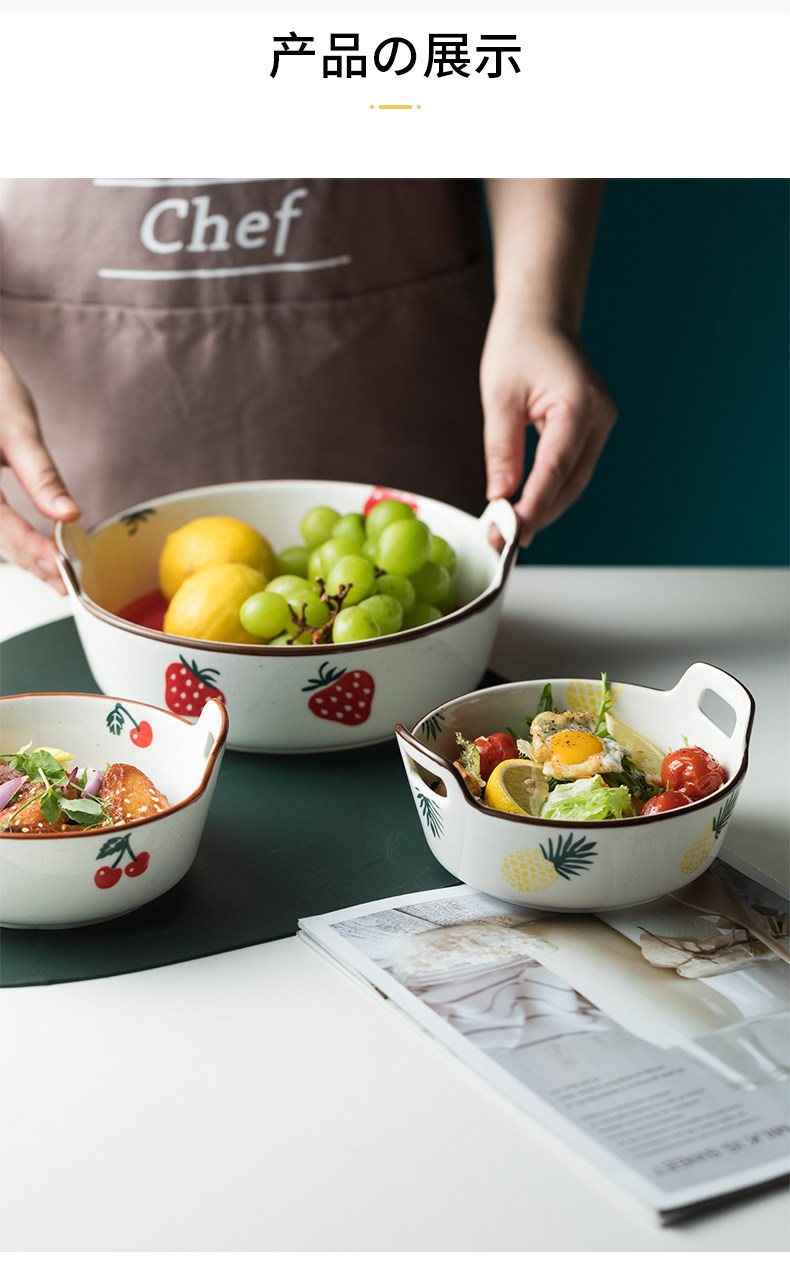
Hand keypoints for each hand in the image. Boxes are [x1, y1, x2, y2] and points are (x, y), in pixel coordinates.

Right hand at [0, 350, 80, 590]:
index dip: (33, 552)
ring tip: (54, 574)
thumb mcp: (18, 428)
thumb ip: (41, 475)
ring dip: (19, 555)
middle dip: (29, 562)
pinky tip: (33, 548)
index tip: (63, 569)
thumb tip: (69, 514)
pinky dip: (10, 537)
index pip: (2, 528)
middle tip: (66, 584)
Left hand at [480, 309, 616, 548]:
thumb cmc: (519, 345)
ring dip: (544, 508)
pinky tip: (525, 507)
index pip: (556, 469)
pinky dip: (549, 490)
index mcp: (579, 405)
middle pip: (571, 483)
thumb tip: (500, 495)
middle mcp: (600, 418)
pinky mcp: (592, 430)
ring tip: (509, 531)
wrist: (541, 316)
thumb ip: (502, 449)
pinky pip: (572, 469)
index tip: (511, 533)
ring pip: (574, 481)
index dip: (534, 506)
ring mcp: (601, 425)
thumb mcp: (499, 397)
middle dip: (538, 515)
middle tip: (502, 541)